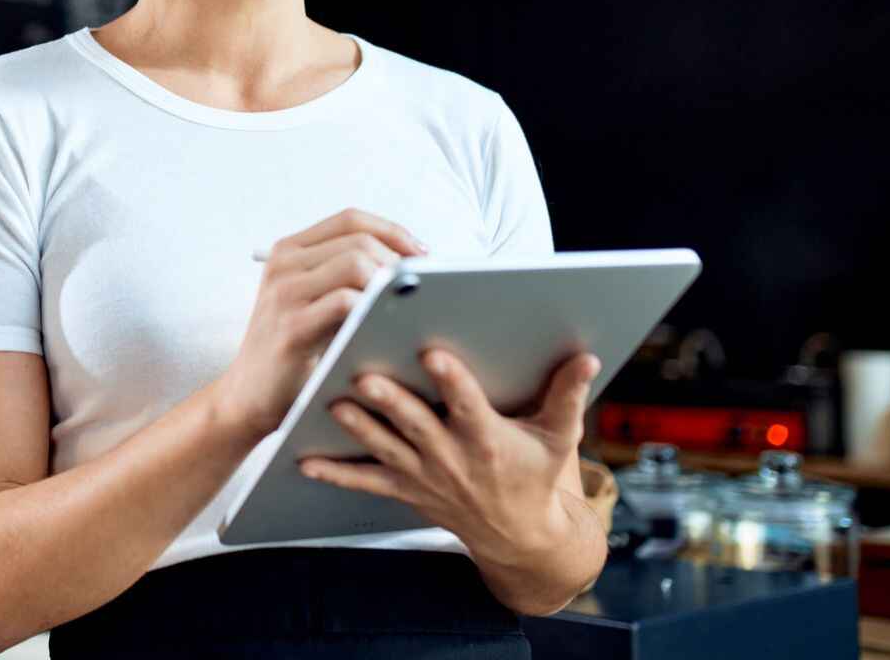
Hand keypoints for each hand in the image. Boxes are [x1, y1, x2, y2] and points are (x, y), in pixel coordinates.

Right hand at [212, 209, 426, 439]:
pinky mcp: (292, 327)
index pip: (351, 219)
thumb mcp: (311, 302)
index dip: (393, 231)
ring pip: (355, 263)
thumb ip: (345, 277)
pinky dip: (374, 309)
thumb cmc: (294, 352)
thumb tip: (412, 266)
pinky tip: (387, 327)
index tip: (421, 256)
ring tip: (407, 307)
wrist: (247, 398)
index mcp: (289, 251)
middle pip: (359, 239)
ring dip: (389, 284)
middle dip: (398, 261)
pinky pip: (346, 301)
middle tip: (421, 289)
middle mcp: (283, 265)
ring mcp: (284, 293)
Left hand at [301, 348, 600, 563]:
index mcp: (487, 439)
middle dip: (390, 402)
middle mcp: (451, 457)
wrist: (518, 536)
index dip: (452, 381)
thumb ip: (568, 395)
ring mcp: (423, 475)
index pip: (468, 405)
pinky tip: (303, 459)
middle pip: (416, 426)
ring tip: (330, 404)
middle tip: (364, 376)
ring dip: (357, 427)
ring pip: (384, 447)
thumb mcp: (558, 437)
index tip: (433, 353)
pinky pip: (365, 480)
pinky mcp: (405, 487)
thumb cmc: (534, 475)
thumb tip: (586, 357)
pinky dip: (335, 472)